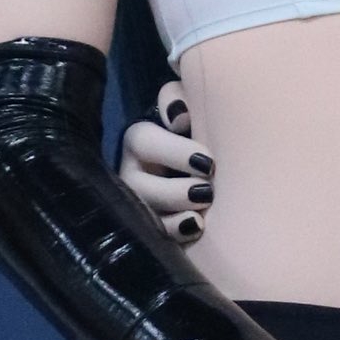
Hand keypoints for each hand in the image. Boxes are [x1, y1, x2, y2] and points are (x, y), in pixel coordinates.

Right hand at [117, 82, 213, 244]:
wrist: (197, 168)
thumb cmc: (192, 133)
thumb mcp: (184, 110)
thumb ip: (179, 100)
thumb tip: (178, 118)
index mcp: (140, 141)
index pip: (146, 142)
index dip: (175, 153)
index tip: (208, 163)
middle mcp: (131, 174)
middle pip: (140, 187)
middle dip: (174, 193)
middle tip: (207, 193)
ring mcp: (138, 205)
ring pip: (144, 217)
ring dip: (172, 220)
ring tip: (199, 219)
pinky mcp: (150, 228)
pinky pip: (155, 238)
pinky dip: (174, 237)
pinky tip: (195, 230)